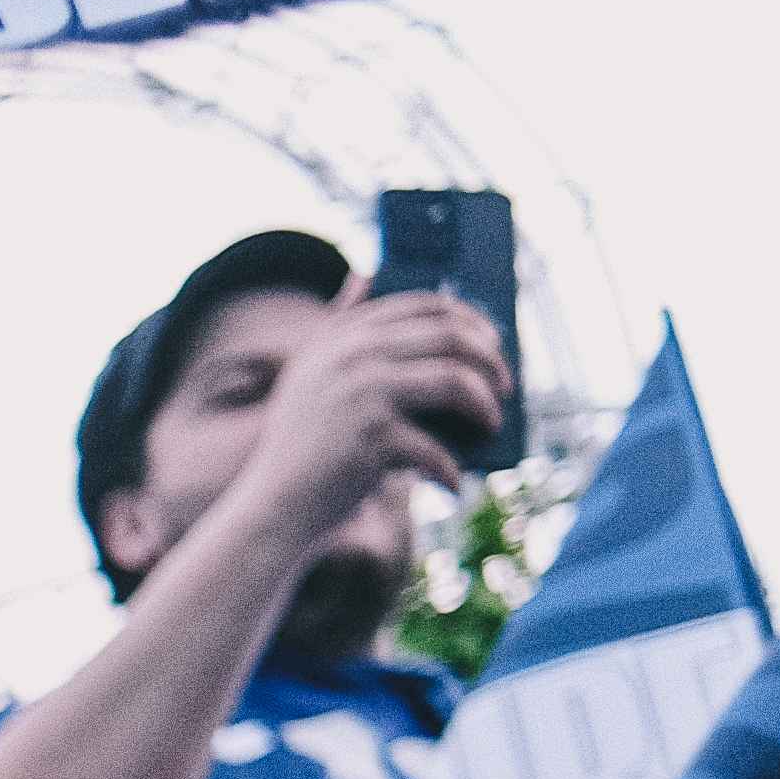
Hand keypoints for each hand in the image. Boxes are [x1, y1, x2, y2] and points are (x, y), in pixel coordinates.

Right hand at [219, 291, 508, 541]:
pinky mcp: (372, 436)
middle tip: (505, 387)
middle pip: (450, 336)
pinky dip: (450, 470)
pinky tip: (453, 483)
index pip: (424, 305)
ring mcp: (360, 393)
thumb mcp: (311, 376)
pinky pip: (436, 447)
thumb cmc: (306, 446)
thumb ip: (337, 327)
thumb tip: (368, 272)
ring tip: (491, 425)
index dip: (469, 320)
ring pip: (456, 380)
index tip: (491, 343)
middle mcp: (350, 355)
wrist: (274, 506)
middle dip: (490, 360)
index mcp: (340, 335)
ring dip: (486, 405)